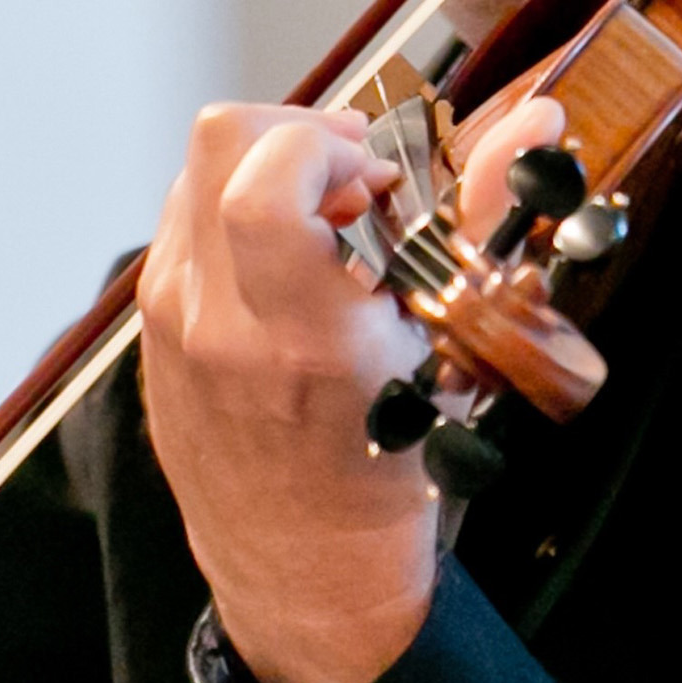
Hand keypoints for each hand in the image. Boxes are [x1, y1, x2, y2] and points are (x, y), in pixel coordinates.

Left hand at [137, 92, 564, 682]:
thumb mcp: (452, 350)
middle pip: (218, 143)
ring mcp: (170, 321)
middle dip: (297, 130)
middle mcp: (218, 321)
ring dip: (266, 164)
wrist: (303, 565)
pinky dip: (235, 205)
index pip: (264, 182)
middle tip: (353, 177)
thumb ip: (482, 214)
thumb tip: (532, 117)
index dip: (325, 142)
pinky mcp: (150, 323)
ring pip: (195, 168)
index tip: (374, 174)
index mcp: (301, 336)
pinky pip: (181, 216)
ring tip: (326, 215)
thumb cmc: (387, 466)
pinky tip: (288, 252)